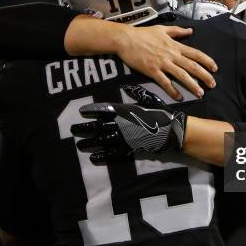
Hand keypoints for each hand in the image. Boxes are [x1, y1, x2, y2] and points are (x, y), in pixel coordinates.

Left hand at [72, 85, 186, 163]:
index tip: (82, 112)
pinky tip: (93, 158)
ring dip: (89, 142)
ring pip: (102, 140)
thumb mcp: (149, 99)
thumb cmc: (162, 113)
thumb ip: (137, 94)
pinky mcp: (130, 149)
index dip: (92, 111)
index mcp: (125, 111)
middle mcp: (121, 124)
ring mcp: (124, 138)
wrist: (173, 130)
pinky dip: (102, 156)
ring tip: (79, 144)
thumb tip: (129, 87)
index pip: (104, 110)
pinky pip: (113, 154)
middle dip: (84, 128)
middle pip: (98, 126)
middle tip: (73, 129)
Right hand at [116, 25, 216, 100]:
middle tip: (212, 84)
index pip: (195, 54)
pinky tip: (179, 97)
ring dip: (192, 85)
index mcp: (175, 45)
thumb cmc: (143, 33)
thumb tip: (190, 31)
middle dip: (204, 76)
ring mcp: (162, 63)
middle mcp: (171, 55)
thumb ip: (177, 31)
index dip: (207, 61)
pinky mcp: (152, 70)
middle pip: (192, 66)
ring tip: (200, 93)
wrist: (126, 39)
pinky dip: (173, 90)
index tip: (214, 68)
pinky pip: (165, 82)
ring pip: (181, 75)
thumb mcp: (162, 29)